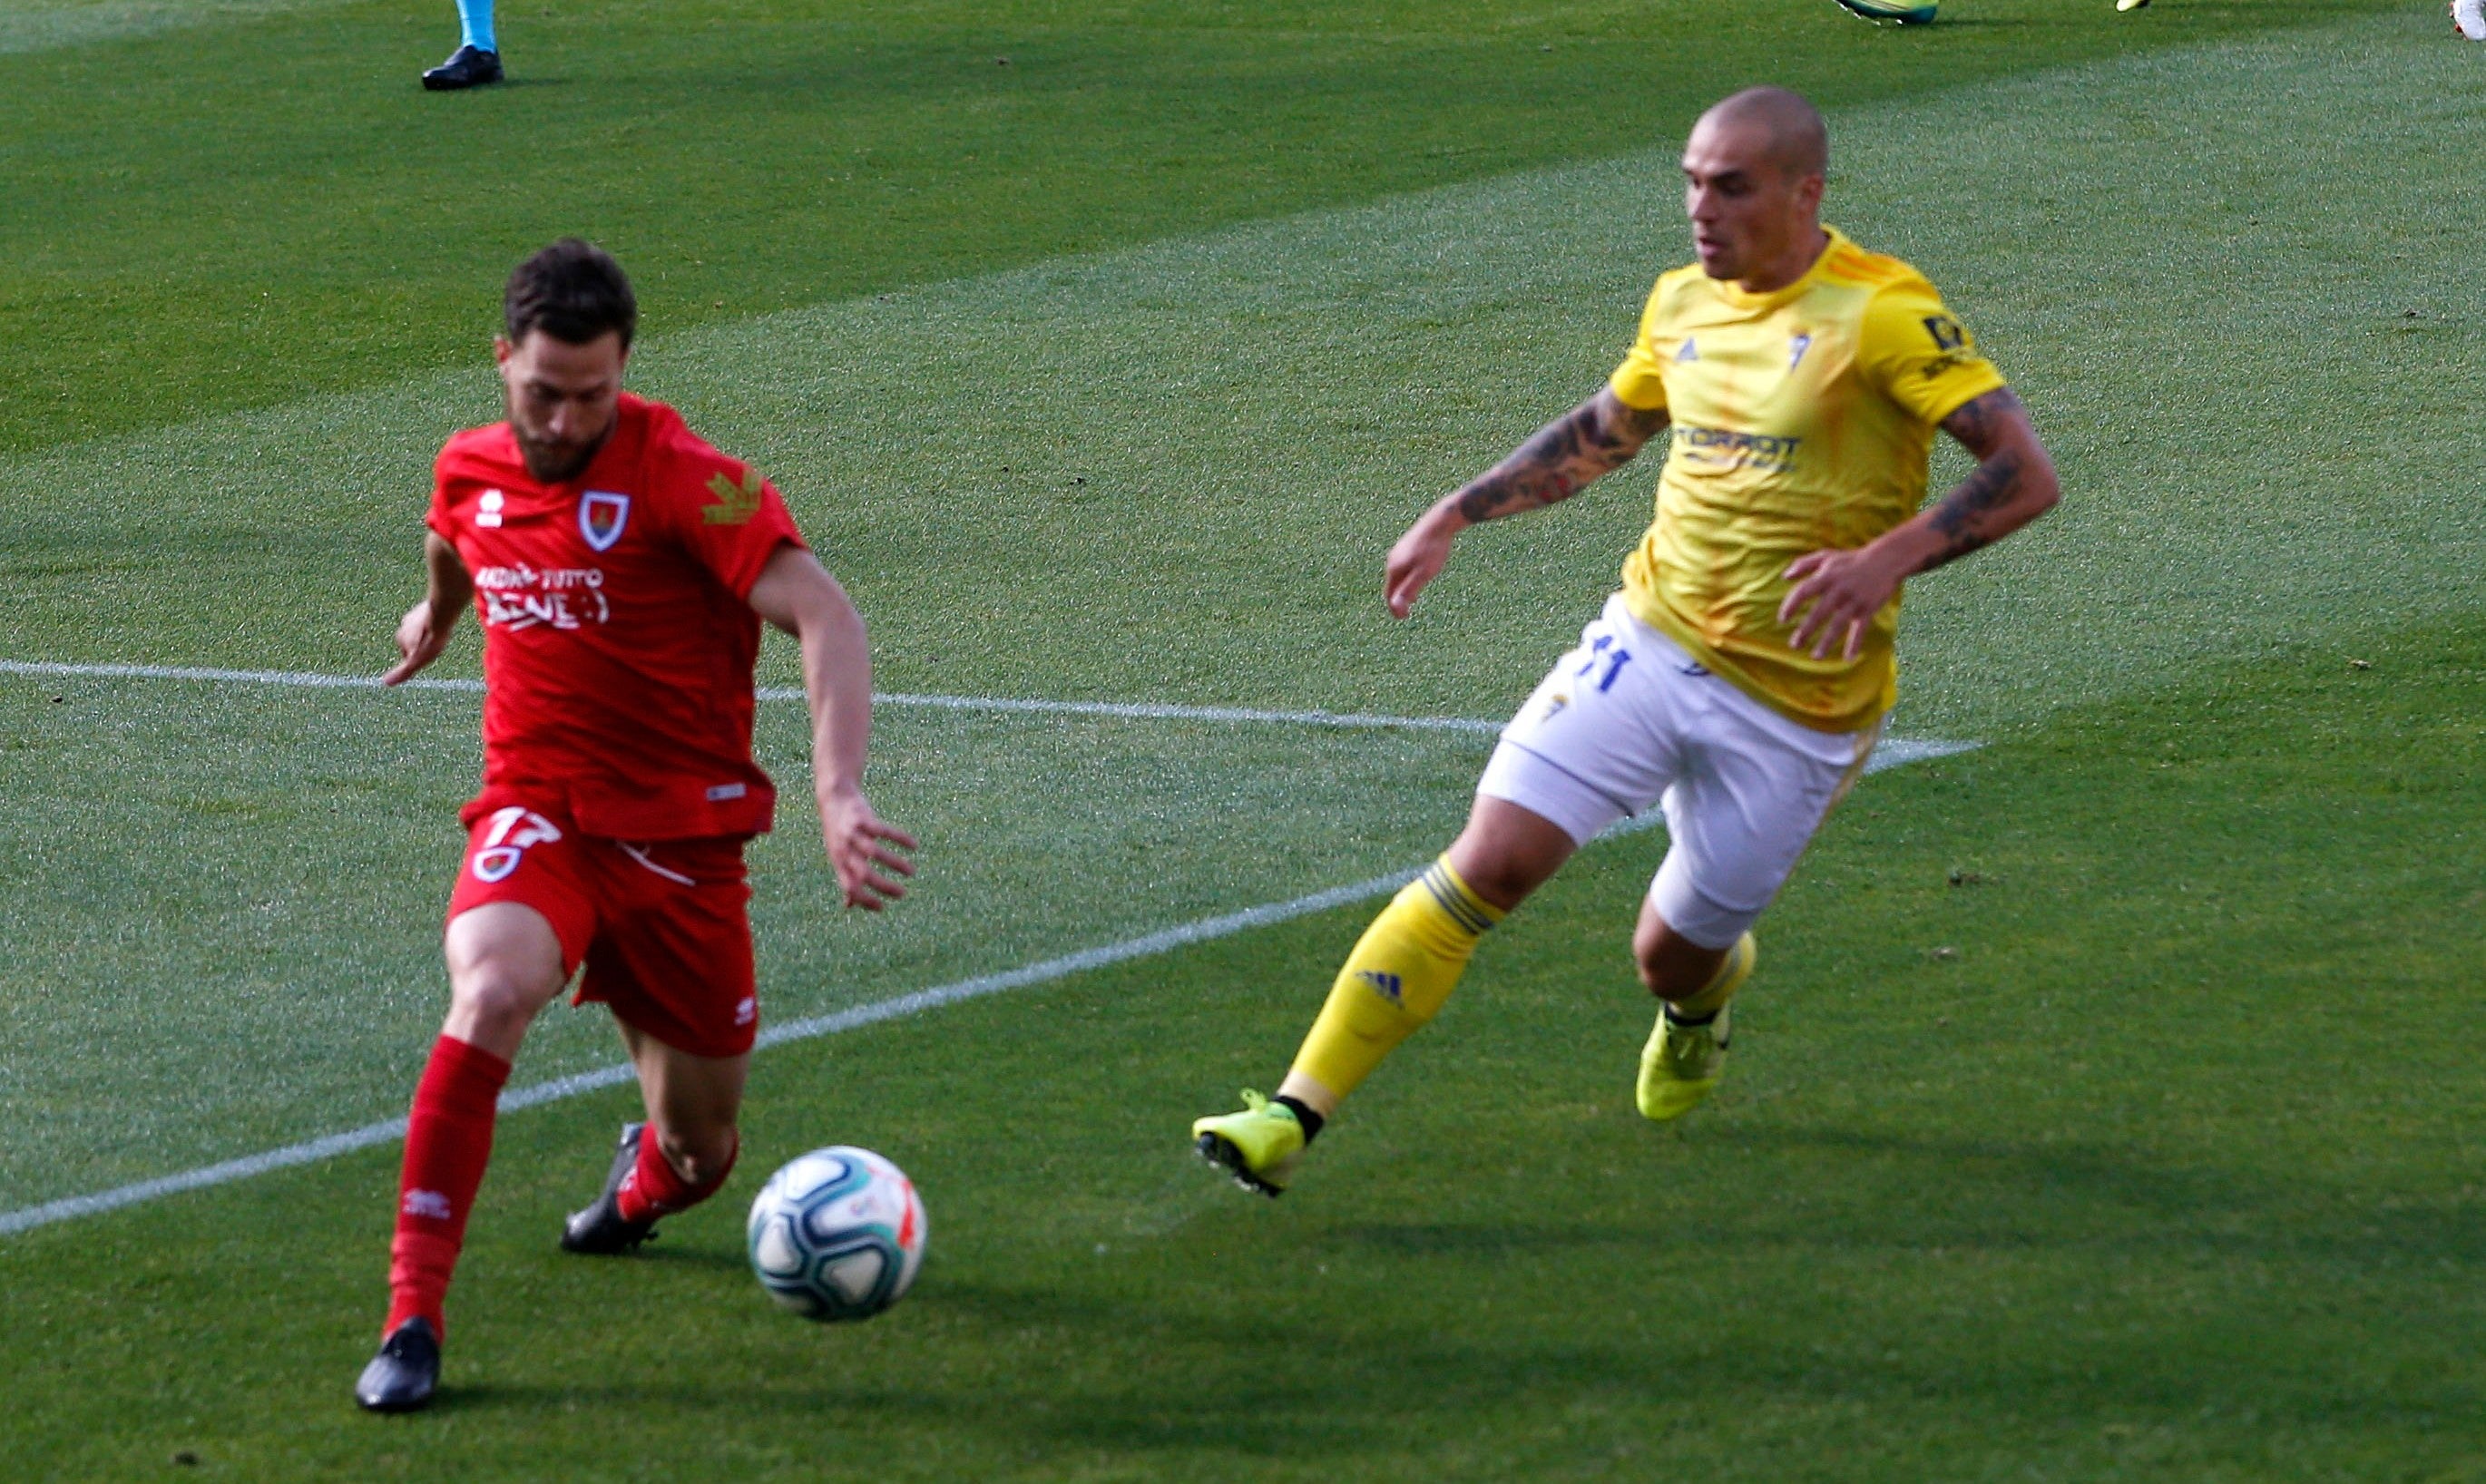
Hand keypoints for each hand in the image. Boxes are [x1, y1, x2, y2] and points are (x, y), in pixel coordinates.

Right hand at [382, 601, 452, 684]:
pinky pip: (432, 615)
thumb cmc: (431, 638)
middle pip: (414, 639)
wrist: (442, 614)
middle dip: (423, 644)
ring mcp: (417, 612)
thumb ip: (403, 671)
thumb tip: (386, 682)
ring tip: (441, 636)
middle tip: (436, 647)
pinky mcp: (430, 605)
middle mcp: (405, 624)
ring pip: (423, 627)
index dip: (418, 657)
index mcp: (401, 637)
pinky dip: (437, 621)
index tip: (426, 658)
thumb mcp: (417, 659)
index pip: (407, 652)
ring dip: (429, 632)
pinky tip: (446, 624)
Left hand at [819, 787, 916, 910]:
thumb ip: (845, 879)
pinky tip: (915, 845)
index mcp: (839, 862)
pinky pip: (883, 831)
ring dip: (895, 864)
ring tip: (912, 872)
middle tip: (902, 894)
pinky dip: (901, 839)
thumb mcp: (838, 856)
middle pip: (863, 873)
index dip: (864, 900)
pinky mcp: (863, 818)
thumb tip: (849, 905)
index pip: (850, 887)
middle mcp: (844, 849)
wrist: (834, 798)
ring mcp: (852, 834)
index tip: (882, 908)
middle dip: (884, 886)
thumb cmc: (838, 833)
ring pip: (875, 853)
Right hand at [1384, 507, 1460, 617]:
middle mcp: (1393, 559)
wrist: (1440, 521)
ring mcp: (1399, 551)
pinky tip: (1419, 575)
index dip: (1395, 607)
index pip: (1389, 594)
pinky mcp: (1408, 545)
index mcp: (1394, 568)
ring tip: (1412, 597)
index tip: (1403, 617)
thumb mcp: (1423, 574)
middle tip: (1405, 612)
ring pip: (1399, 574)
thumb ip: (1409, 590)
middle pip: (1393, 584)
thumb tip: (1395, 608)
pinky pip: (1404, 565)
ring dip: (1404, 587)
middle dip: (1398, 598)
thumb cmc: (1433, 549)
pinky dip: (1409, 576)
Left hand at [1778, 545, 1905, 660]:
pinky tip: (1849, 658)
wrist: (1885, 560)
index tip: (1782, 619)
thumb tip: (1785, 577)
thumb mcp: (1827, 556)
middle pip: (1819, 613)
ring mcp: (1854, 600)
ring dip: (1827, 642)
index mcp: (1826, 577)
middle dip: (1806, 631)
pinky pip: (1860, 629)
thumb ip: (1804, 564)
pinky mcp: (1868, 608)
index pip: (1804, 591)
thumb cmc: (1851, 559)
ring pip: (1838, 624)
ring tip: (1816, 656)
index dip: (1791, 605)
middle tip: (1794, 645)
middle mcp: (1839, 589)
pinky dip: (1855, 643)